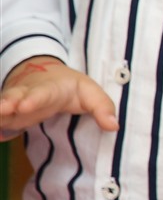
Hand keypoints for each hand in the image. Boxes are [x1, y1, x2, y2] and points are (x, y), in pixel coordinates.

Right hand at [0, 58, 118, 132]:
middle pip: (13, 97)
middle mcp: (26, 94)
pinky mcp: (5, 113)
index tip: (25, 105)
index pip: (41, 93)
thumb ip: (102, 108)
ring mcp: (13, 104)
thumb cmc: (69, 86)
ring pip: (0, 106)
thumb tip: (114, 127)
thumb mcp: (90, 93)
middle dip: (5, 103)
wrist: (43, 73)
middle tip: (1, 108)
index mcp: (49, 89)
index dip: (33, 99)